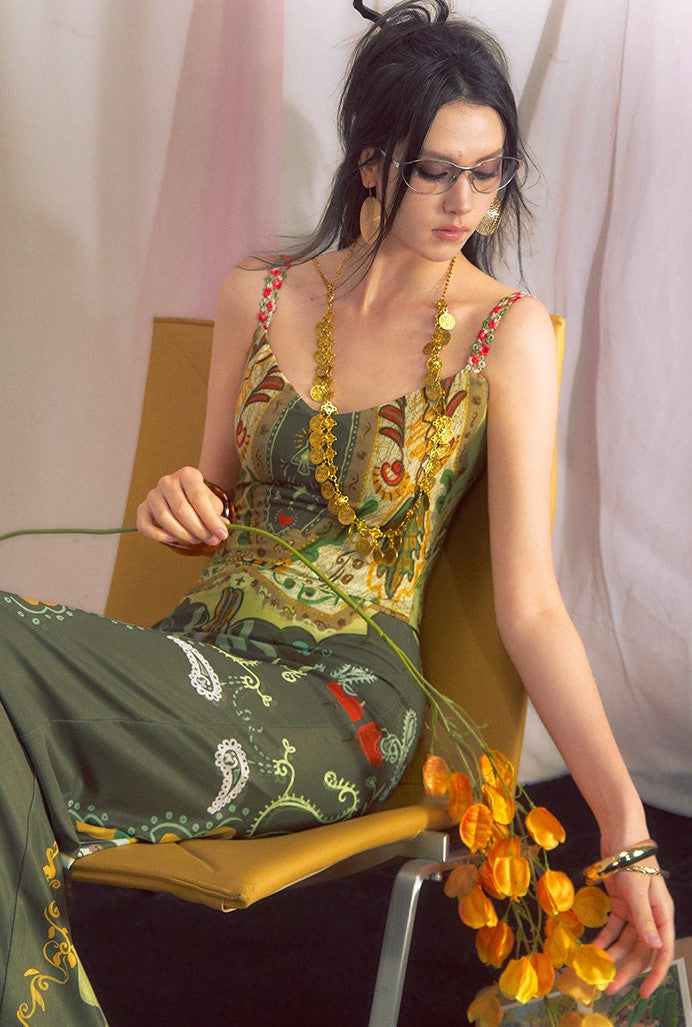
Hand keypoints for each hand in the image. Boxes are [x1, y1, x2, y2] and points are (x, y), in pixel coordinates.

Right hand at [136, 466, 229, 550]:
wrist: (181, 496)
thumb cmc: (199, 501)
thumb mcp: (212, 505)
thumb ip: (216, 516)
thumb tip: (221, 531)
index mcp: (187, 474)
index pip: (198, 498)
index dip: (211, 519)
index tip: (222, 534)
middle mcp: (167, 481)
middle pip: (181, 510)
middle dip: (199, 529)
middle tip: (211, 541)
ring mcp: (153, 494)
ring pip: (165, 519)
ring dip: (183, 535)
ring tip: (196, 539)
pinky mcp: (143, 508)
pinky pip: (146, 526)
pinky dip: (160, 536)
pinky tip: (174, 539)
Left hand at [592, 853, 674, 998]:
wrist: (620, 833)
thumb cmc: (633, 858)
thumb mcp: (637, 889)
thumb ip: (644, 918)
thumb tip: (654, 946)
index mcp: (662, 914)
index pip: (662, 951)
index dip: (655, 974)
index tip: (644, 994)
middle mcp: (650, 916)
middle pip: (640, 950)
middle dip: (627, 970)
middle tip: (609, 988)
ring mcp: (634, 910)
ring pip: (625, 941)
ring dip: (613, 955)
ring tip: (597, 970)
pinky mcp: (620, 902)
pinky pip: (613, 927)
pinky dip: (605, 938)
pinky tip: (593, 947)